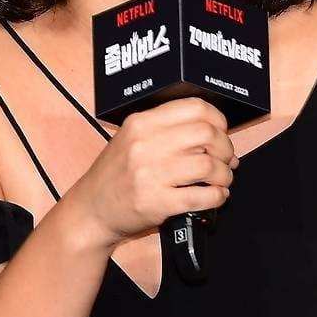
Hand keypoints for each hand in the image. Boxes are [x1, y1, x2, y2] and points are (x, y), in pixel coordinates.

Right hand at [71, 96, 238, 245]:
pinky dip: (217, 196)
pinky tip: (215, 195)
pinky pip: (202, 197)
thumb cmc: (116, 173)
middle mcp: (146, 144)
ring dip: (224, 175)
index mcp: (142, 123)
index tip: (221, 131)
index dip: (218, 119)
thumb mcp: (132, 137)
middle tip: (225, 158)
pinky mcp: (156, 203)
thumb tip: (216, 134)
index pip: (195, 108)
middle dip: (225, 147)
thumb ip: (167, 129)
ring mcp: (150, 174)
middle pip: (207, 134)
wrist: (92, 209)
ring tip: (221, 179)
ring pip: (208, 166)